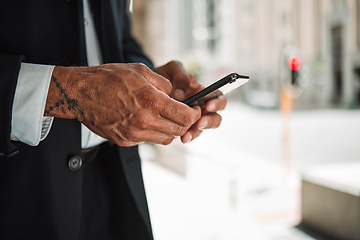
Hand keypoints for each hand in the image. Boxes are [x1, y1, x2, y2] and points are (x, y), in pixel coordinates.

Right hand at [44, 63, 200, 145]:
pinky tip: (146, 121)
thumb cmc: (109, 78)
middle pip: (178, 131)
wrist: (81, 93)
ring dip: (170, 129)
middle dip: (185, 122)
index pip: (186, 117)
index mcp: (152, 102)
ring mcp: (134, 134)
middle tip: (183, 113)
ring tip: (165, 116)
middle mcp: (144, 122)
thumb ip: (163, 84)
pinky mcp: (125, 141)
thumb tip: (174, 94)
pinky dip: (153, 133)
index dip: (195, 114)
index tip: (195, 109)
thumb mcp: (141, 71)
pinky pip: (147, 141)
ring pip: (165, 139)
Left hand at [154, 61, 226, 142]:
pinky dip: (187, 136)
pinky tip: (182, 137)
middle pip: (215, 116)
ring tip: (187, 135)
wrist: (149, 86)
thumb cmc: (164, 75)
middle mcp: (201, 105)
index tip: (208, 105)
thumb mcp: (172, 69)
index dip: (217, 102)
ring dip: (197, 132)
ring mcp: (192, 117)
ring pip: (202, 128)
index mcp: (203, 91)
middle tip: (199, 123)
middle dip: (210, 121)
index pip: (218, 97)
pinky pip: (189, 133)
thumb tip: (181, 92)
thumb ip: (180, 75)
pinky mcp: (183, 126)